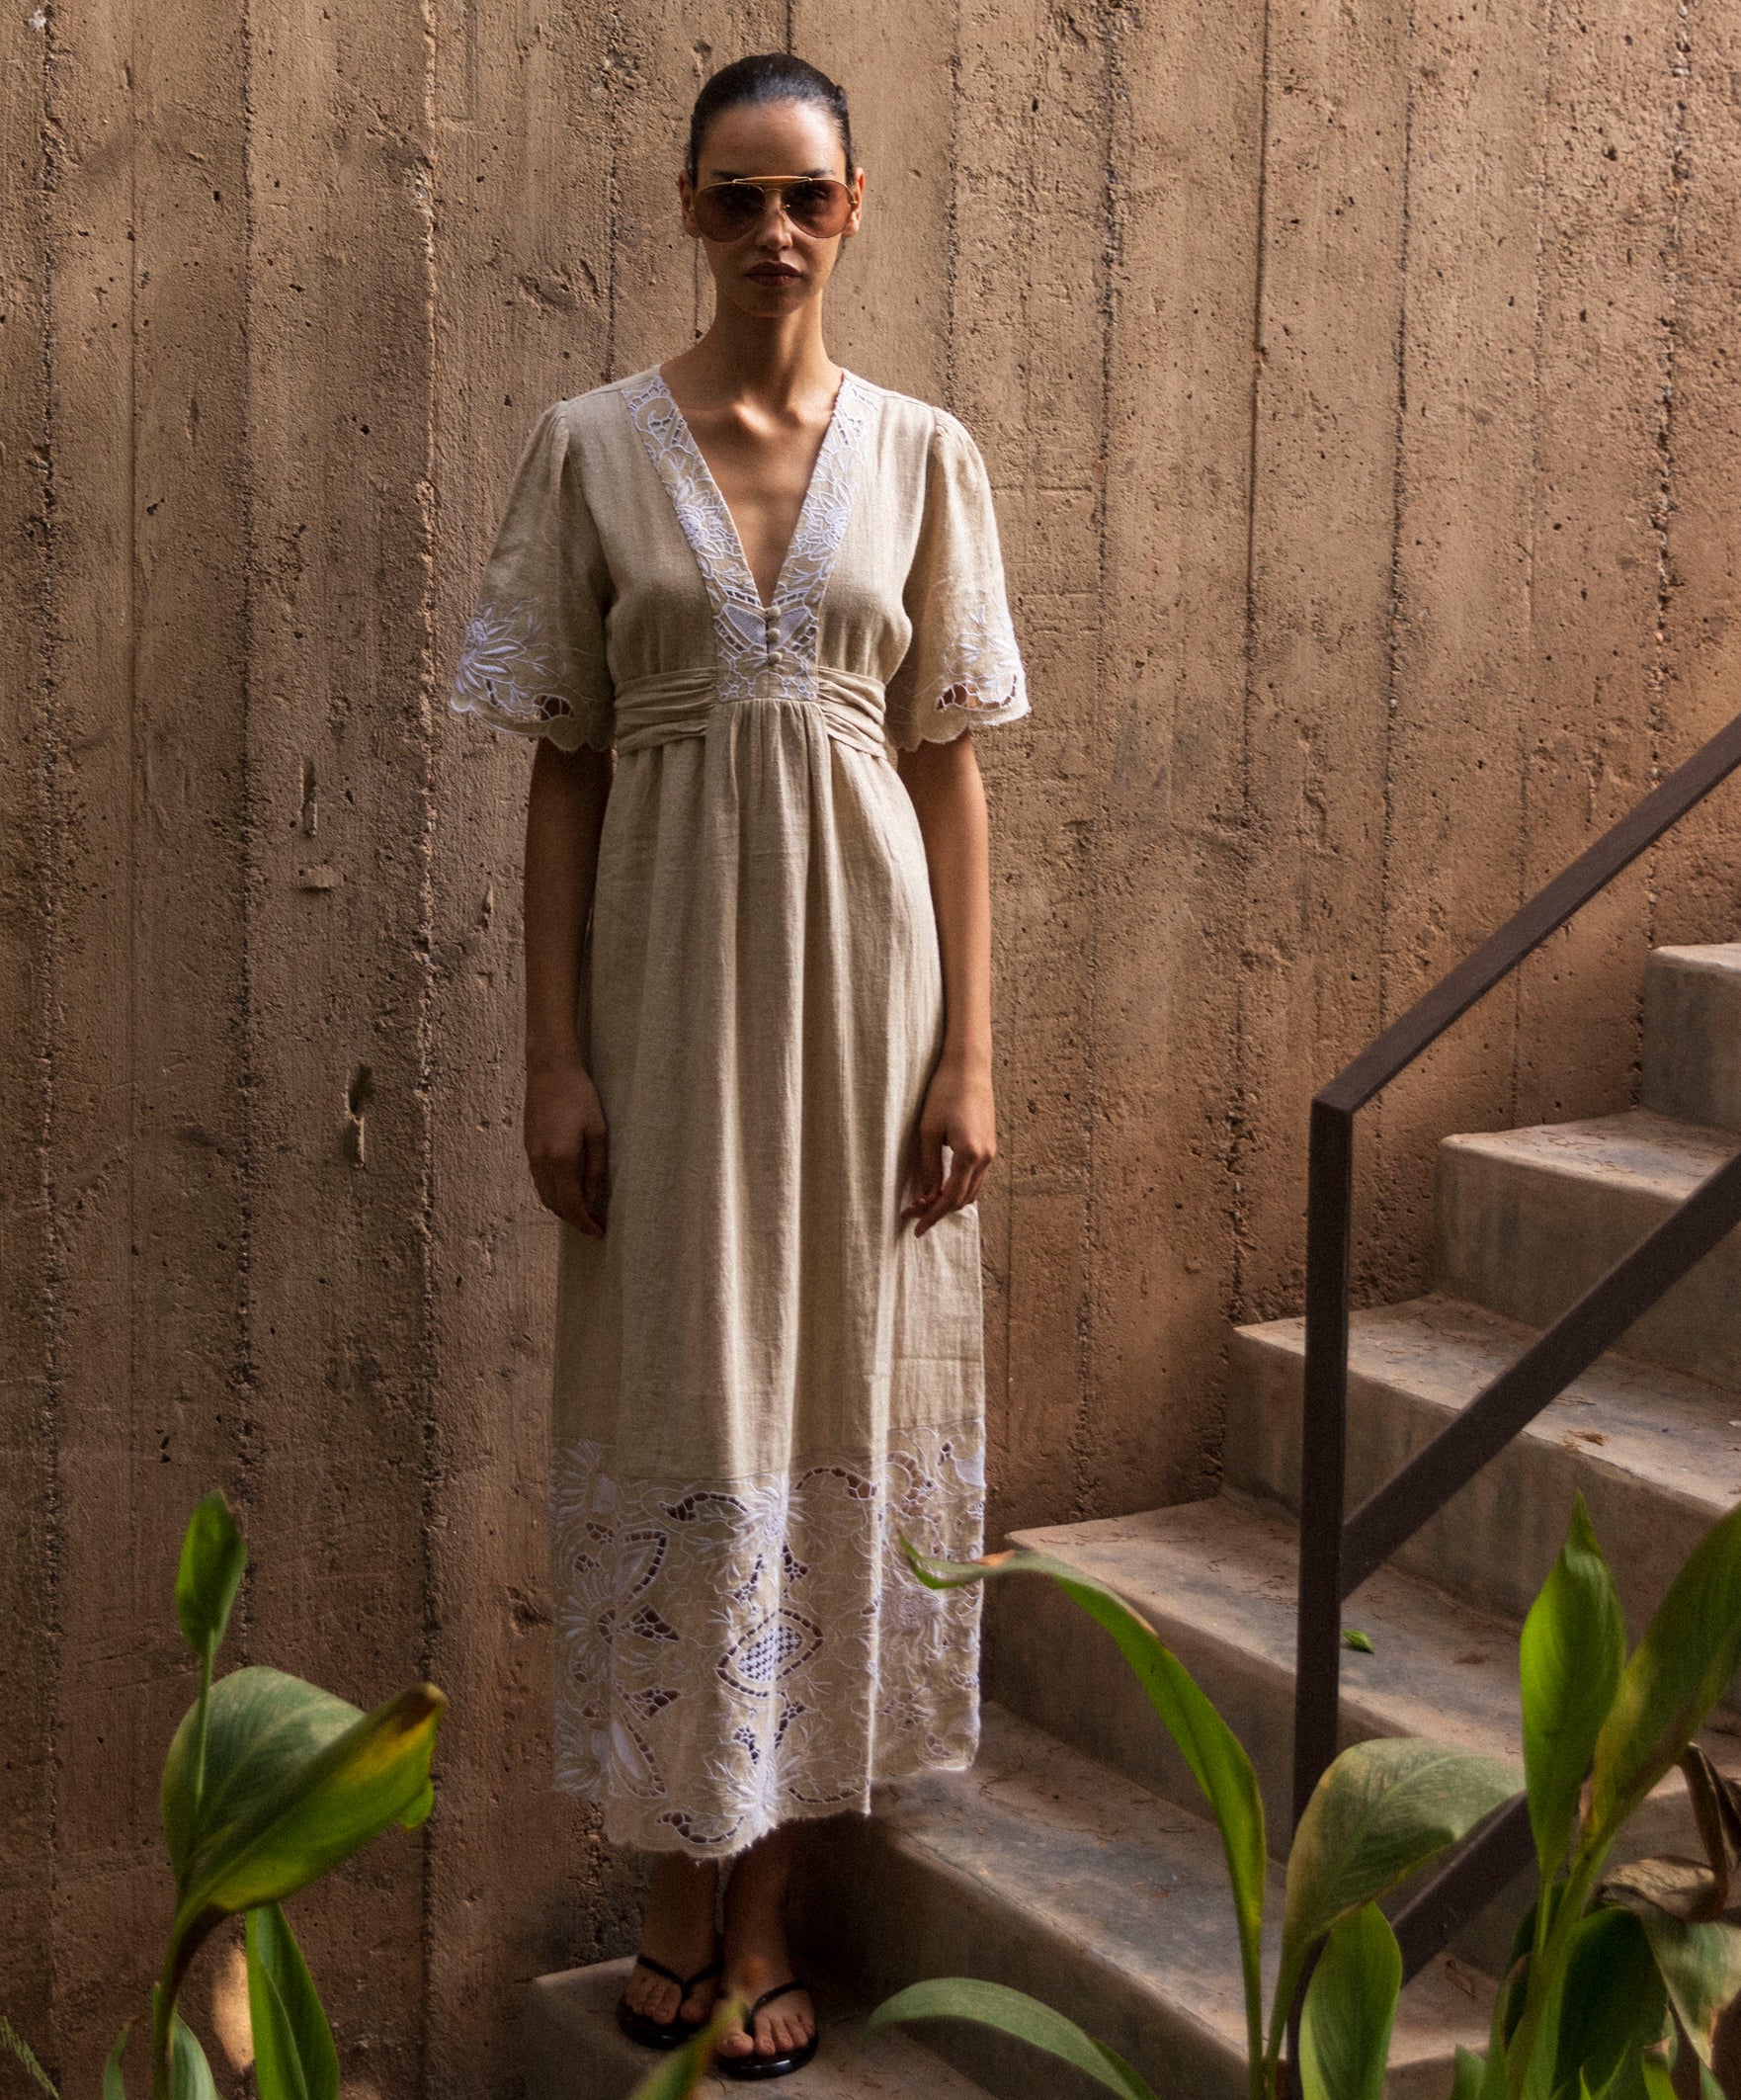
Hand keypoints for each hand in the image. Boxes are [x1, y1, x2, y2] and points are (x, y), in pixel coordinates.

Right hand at [525, 1058, 608, 1236]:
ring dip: (563, 1210)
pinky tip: (569, 1192)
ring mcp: (531, 1157)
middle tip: (594, 1226)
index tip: (599, 1233)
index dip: (585, 1224)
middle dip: (574, 1221)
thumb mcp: (598, 1133)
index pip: (571, 1205)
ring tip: (584, 1213)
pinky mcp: (528, 1149)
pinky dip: (554, 1195)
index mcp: (561, 1160)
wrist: (549, 1072)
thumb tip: (593, 1200)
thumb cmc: (580, 1098)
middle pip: (555, 1206)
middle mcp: (541, 1163)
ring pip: (544, 1196)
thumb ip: (596, 1170)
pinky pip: (540, 1183)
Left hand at [902, 1056, 995, 1236]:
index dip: (932, 1216)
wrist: (969, 1066)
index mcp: (970, 1154)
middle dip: (937, 1210)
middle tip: (912, 1213)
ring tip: (923, 1201)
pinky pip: (975, 1177)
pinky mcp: (989, 1144)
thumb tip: (925, 1194)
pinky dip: (958, 1187)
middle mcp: (985, 1157)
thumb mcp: (928, 1130)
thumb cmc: (944, 1092)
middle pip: (963, 1199)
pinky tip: (940, 1185)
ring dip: (949, 1200)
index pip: (950, 1198)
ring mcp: (990, 1152)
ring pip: (971, 1190)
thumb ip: (928, 1166)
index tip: (916, 1229)